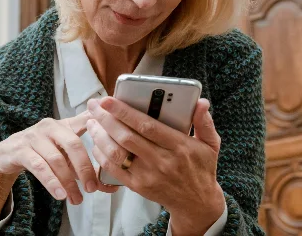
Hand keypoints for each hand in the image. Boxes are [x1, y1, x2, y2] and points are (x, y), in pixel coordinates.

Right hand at [0, 112, 116, 224]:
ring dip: (68, 182)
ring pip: (56, 159)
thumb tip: (112, 187)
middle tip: (92, 188)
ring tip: (77, 199)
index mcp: (65, 124)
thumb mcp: (64, 155)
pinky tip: (60, 195)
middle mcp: (51, 126)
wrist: (7, 154)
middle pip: (74, 144)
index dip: (100, 127)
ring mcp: (34, 136)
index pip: (87, 122)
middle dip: (85, 168)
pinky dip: (51, 182)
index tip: (114, 137)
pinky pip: (39, 167)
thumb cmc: (43, 153)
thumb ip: (86, 166)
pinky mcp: (20, 149)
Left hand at [87, 97, 225, 234]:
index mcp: (179, 146)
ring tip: (92, 121)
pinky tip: (97, 142)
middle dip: (106, 119)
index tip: (108, 99)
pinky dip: (101, 155)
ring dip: (100, 136)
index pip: (147, 126)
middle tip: (94, 105)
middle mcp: (162, 161)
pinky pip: (114, 170)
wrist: (196, 203)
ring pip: (117, 153)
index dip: (125, 112)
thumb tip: (201, 102)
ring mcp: (148, 175)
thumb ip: (204, 122)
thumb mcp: (210, 144)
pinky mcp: (138, 186)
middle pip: (127, 138)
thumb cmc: (201, 168)